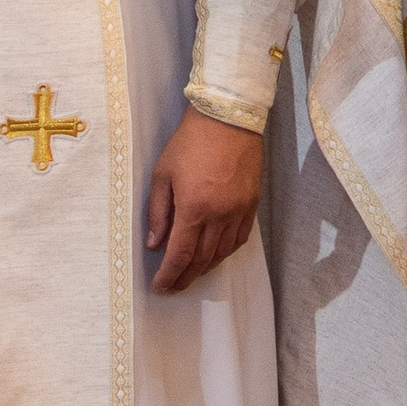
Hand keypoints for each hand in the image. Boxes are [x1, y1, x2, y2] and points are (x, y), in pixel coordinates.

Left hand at [146, 111, 262, 292]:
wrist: (228, 118)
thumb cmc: (190, 142)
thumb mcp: (163, 174)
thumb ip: (158, 212)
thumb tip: (155, 243)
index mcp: (193, 208)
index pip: (180, 255)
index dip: (169, 276)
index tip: (159, 287)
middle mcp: (219, 215)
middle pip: (202, 260)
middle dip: (185, 278)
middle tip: (172, 286)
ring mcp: (239, 211)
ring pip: (222, 253)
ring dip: (205, 268)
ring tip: (190, 274)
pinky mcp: (252, 204)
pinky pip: (239, 239)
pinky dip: (225, 252)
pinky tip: (215, 255)